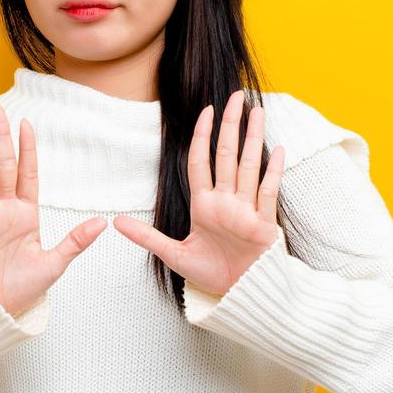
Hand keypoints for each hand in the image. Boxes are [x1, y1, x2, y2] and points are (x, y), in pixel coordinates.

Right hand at [0, 102, 108, 317]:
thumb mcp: (54, 265)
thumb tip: (103, 222)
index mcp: (26, 216)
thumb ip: (76, 241)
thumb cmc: (21, 291)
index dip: (27, 149)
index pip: (28, 174)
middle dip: (1, 138)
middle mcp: (3, 212)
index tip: (27, 125)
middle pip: (3, 167)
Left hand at [112, 90, 285, 297]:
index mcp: (205, 205)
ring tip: (257, 111)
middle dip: (231, 126)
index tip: (207, 111)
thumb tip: (115, 222)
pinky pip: (268, 192)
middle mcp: (227, 202)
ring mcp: (246, 210)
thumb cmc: (212, 274)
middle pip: (227, 155)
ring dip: (253, 139)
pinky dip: (272, 171)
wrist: (241, 295)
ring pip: (248, 166)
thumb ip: (146, 237)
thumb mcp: (174, 255)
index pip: (201, 162)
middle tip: (237, 97)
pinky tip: (277, 149)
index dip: (202, 136)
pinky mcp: (264, 224)